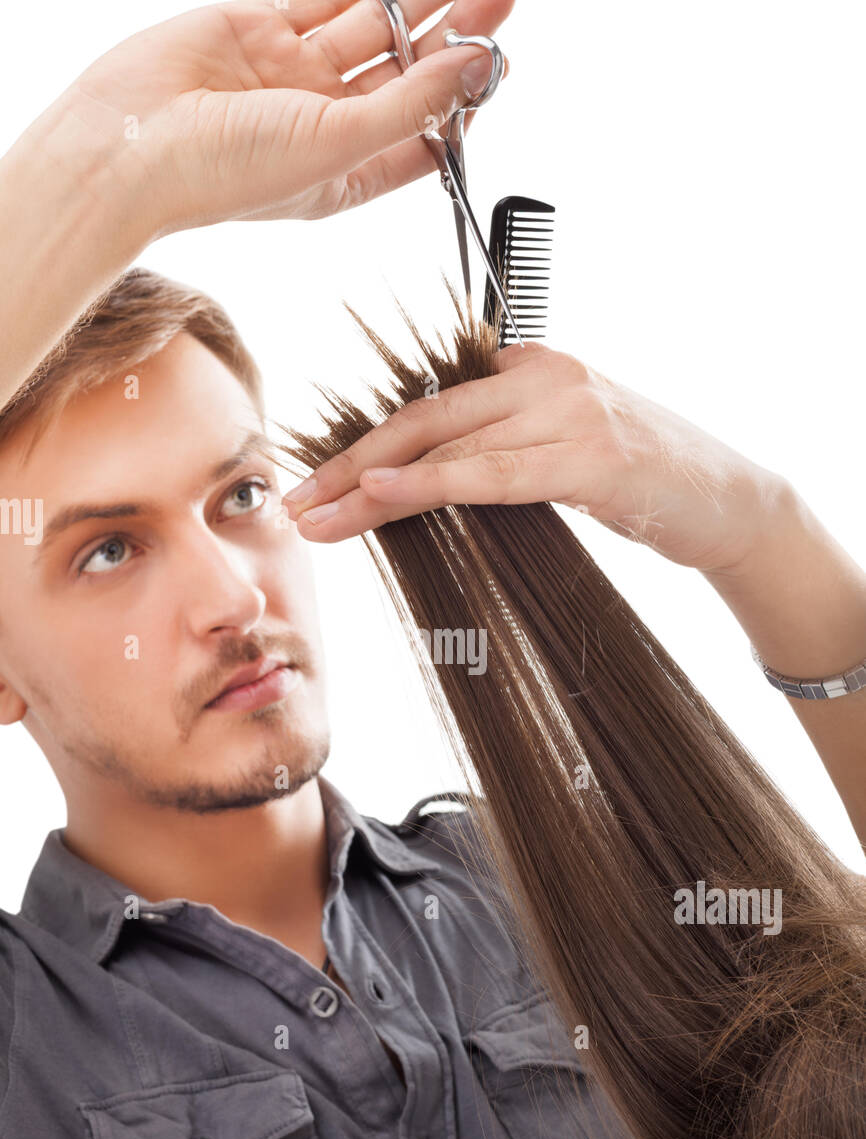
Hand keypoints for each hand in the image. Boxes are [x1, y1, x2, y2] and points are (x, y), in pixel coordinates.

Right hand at [54, 0, 512, 234]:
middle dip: (453, 38)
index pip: (422, 137)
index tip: (501, 68)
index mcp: (349, 171)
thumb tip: (477, 68)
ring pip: (371, 27)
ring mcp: (293, 75)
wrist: (127, 146)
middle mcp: (326, 122)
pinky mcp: (261, 30)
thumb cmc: (226, 175)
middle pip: (406, 73)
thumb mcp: (338, 144)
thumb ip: (411, 103)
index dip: (463, 104)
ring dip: (418, 3)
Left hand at [283, 342, 790, 576]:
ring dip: (371, 484)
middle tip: (292, 504)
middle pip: (422, 420)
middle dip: (346, 464)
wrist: (731, 503)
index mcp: (529, 368)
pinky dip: (435, 482)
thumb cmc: (639, 484)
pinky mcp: (593, 457)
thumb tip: (415, 483)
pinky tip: (383, 493)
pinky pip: (496, 471)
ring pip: (447, 446)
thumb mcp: (559, 457)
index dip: (359, 443)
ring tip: (317, 518)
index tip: (310, 482)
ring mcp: (570, 411)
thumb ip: (497, 454)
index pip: (427, 407)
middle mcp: (544, 376)